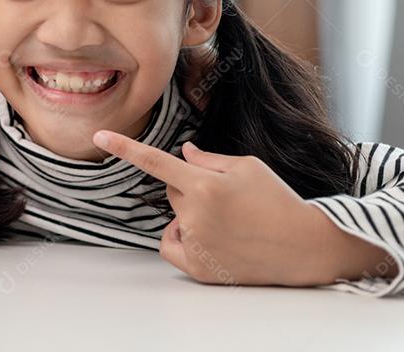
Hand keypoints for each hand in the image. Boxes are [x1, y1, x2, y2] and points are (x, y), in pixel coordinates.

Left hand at [93, 130, 397, 286]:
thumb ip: (209, 159)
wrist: (306, 246)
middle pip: (172, 190)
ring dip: (191, 213)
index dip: (124, 147)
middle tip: (225, 196)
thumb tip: (184, 153)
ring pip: (176, 216)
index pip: (155, 161)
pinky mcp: (199, 268)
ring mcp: (195, 243)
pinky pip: (172, 244)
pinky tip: (210, 236)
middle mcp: (195, 215)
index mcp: (205, 184)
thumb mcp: (249, 167)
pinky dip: (183, 237)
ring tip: (229, 220)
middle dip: (190, 187)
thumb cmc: (278, 201)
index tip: (98, 135)